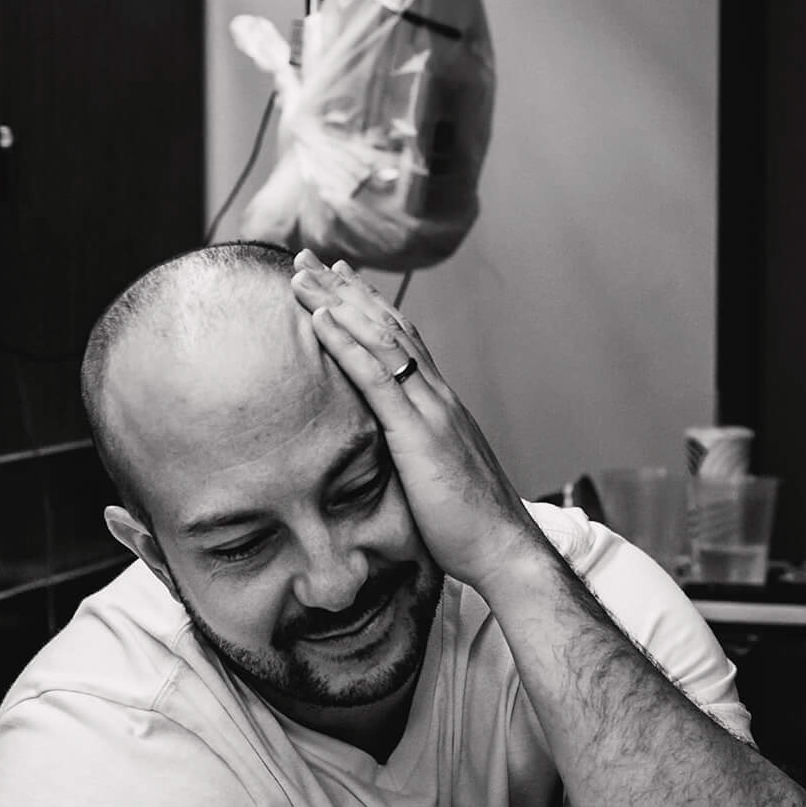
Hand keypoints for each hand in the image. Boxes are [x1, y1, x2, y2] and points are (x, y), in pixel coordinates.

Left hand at [288, 250, 545, 591]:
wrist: (503, 548)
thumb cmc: (470, 526)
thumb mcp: (435, 478)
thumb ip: (415, 456)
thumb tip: (390, 456)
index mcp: (440, 405)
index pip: (402, 342)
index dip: (368, 307)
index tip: (338, 280)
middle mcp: (436, 396)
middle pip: (386, 327)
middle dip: (344, 290)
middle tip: (308, 258)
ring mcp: (430, 410)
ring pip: (379, 340)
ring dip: (337, 303)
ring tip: (302, 274)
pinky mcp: (417, 434)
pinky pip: (376, 379)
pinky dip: (346, 344)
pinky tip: (320, 320)